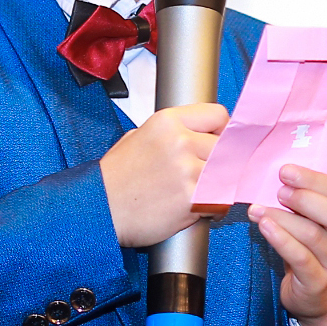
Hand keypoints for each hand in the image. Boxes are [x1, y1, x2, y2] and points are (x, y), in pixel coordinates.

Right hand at [100, 103, 226, 247]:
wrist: (98, 210)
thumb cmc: (115, 180)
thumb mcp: (137, 137)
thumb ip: (170, 132)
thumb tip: (197, 133)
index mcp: (167, 121)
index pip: (218, 115)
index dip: (222, 131)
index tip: (220, 143)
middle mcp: (179, 141)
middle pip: (226, 146)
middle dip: (222, 162)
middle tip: (211, 174)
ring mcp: (187, 169)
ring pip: (228, 173)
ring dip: (221, 185)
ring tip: (206, 193)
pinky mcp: (191, 198)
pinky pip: (221, 200)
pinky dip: (216, 207)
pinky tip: (201, 209)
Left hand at [251, 165, 326, 325]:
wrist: (319, 299)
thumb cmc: (316, 253)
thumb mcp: (320, 224)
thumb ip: (310, 203)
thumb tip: (283, 178)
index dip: (312, 180)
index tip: (286, 171)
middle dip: (304, 198)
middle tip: (279, 191)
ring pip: (312, 235)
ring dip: (281, 218)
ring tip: (257, 209)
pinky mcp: (319, 283)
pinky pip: (299, 258)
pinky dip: (279, 239)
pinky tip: (263, 226)